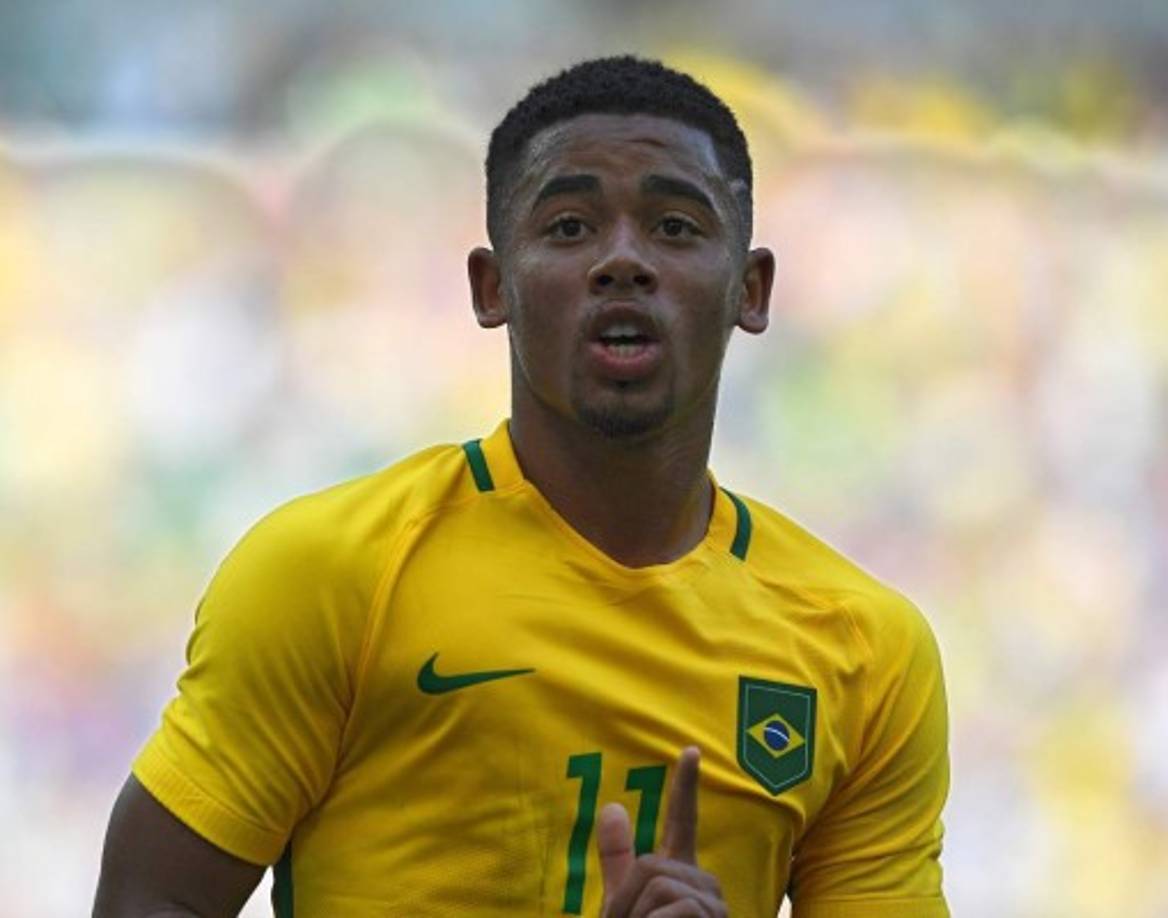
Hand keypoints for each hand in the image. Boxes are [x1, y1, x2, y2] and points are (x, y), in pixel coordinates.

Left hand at [597, 747, 726, 916]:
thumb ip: (618, 858)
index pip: (683, 822)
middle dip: (627, 901)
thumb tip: (612, 806)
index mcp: (682, 873)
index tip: (690, 751)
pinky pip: (669, 910)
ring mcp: (714, 903)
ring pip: (656, 886)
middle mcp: (704, 882)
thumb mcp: (622, 901)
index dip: (685, 787)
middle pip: (649, 864)